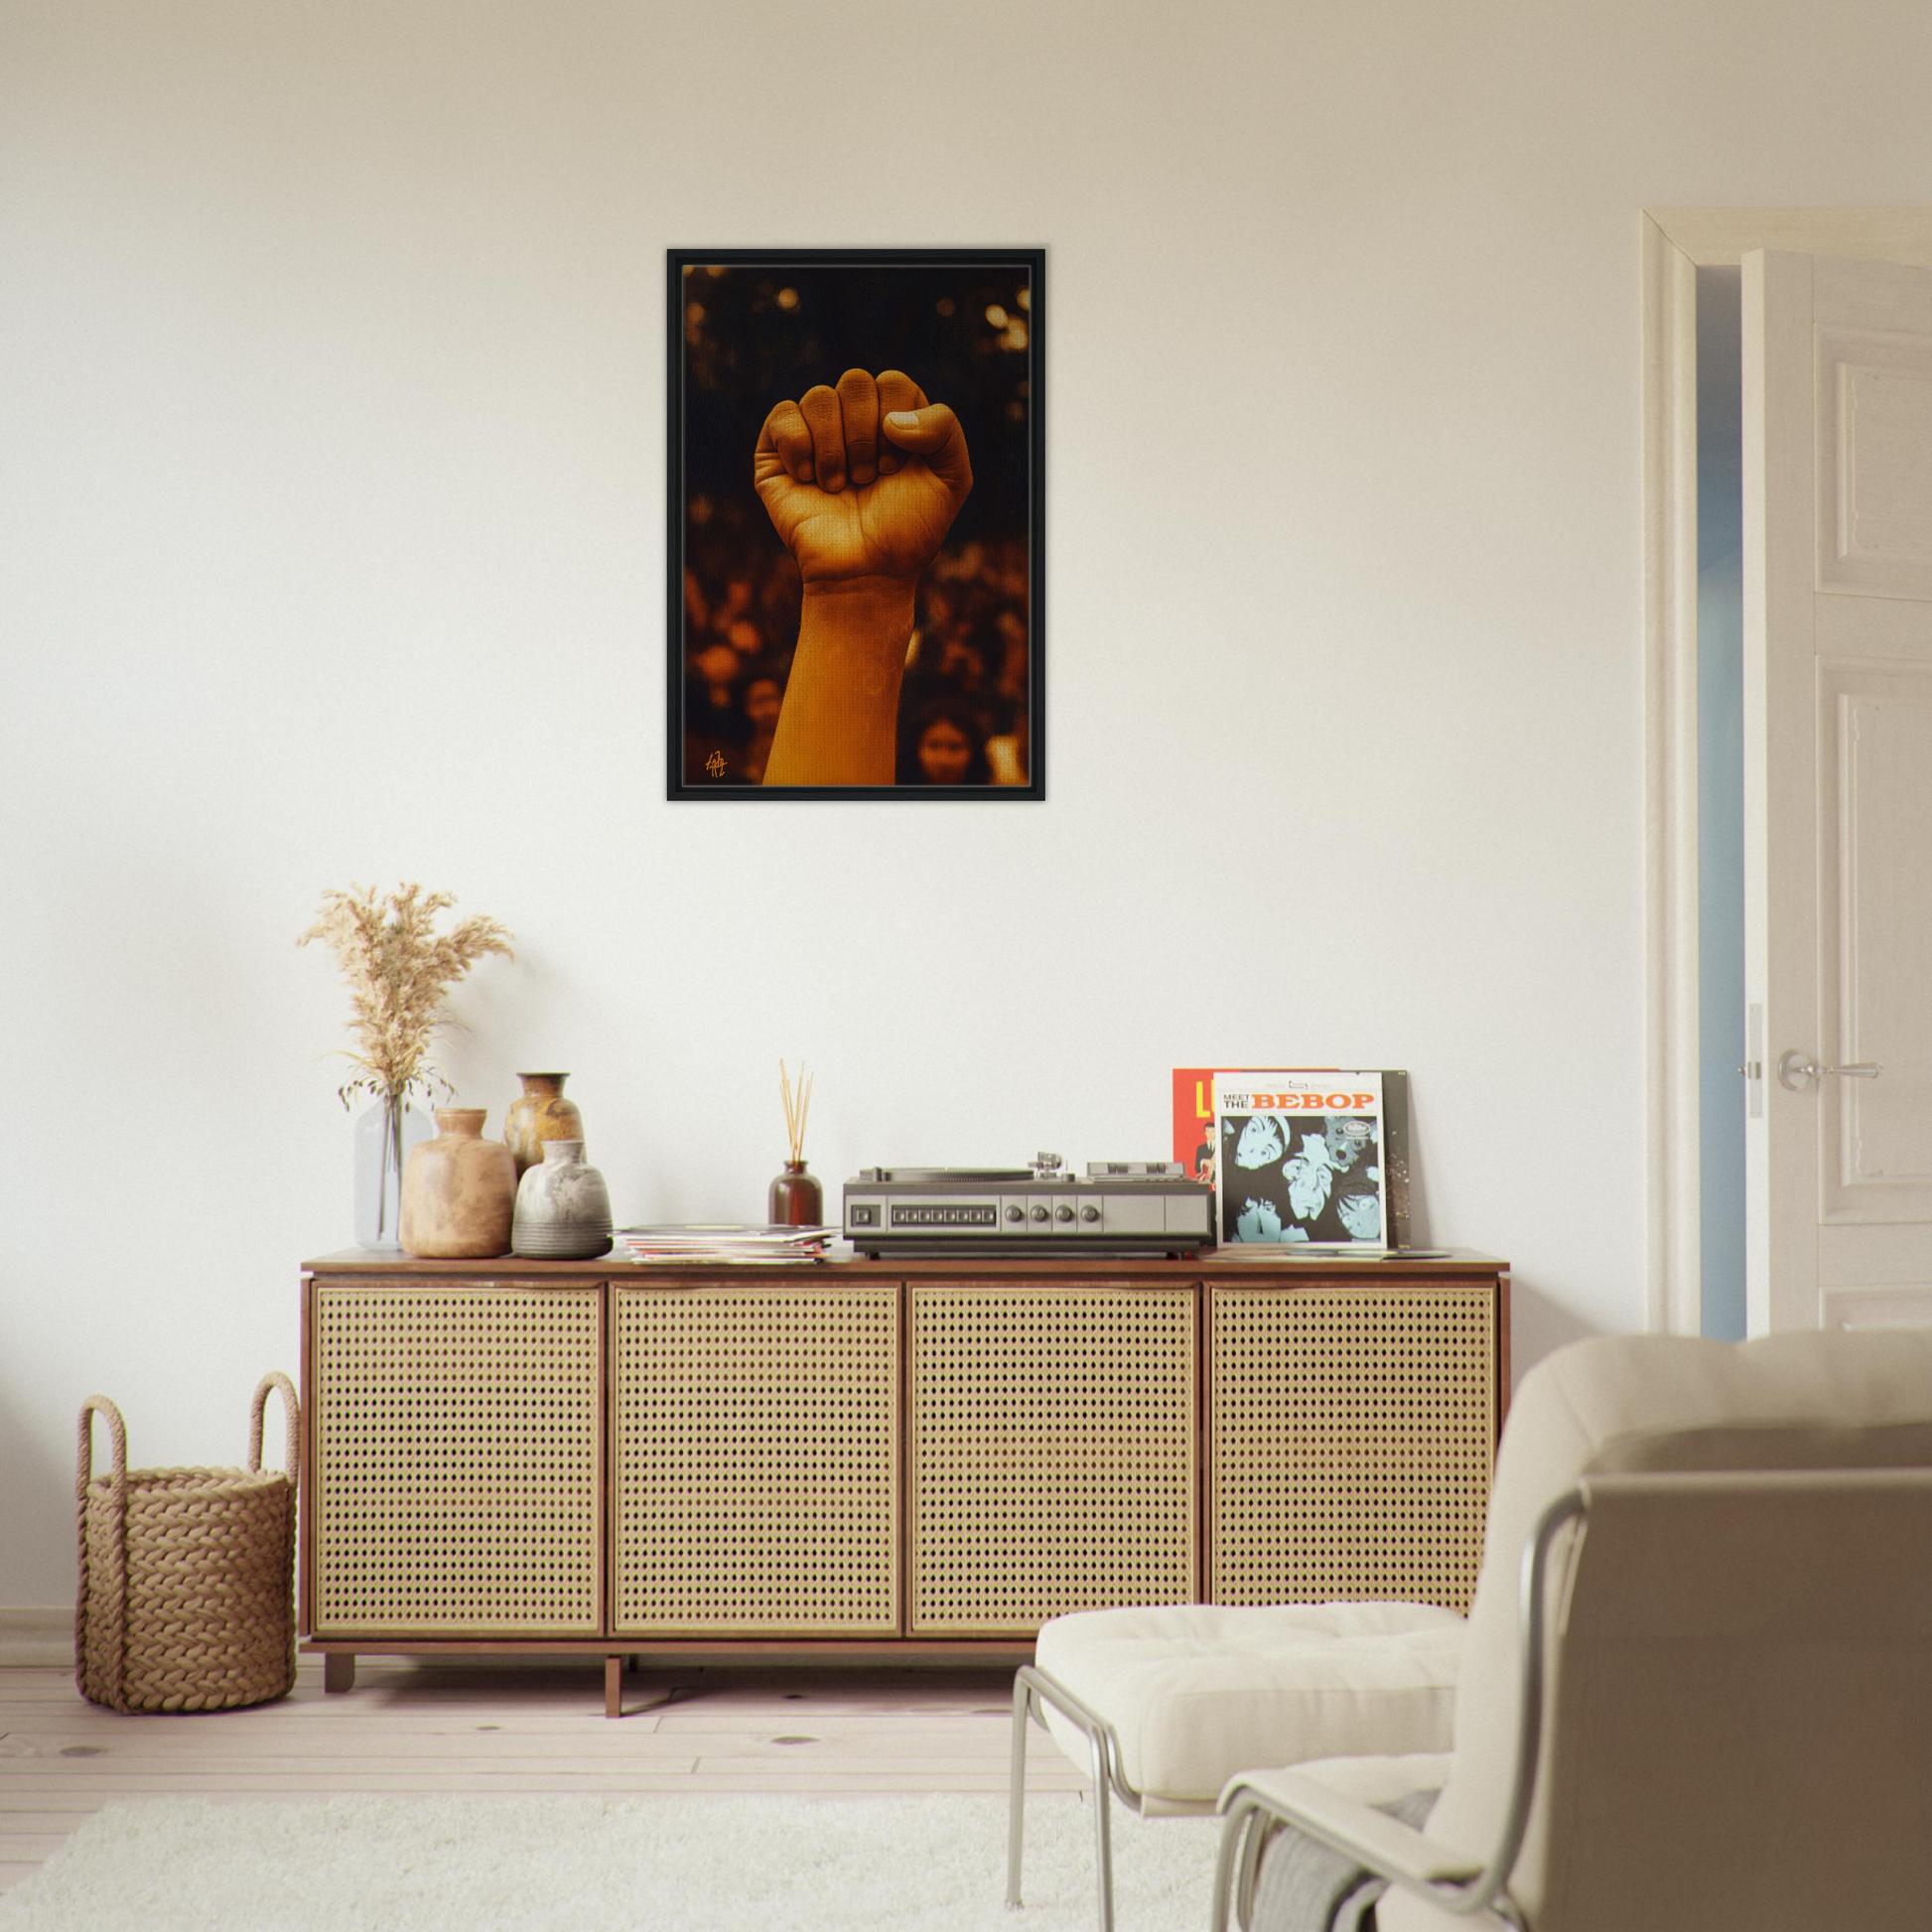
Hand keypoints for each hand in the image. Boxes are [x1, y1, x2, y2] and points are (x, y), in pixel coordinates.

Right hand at [755, 369, 971, 583]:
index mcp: (894, 417)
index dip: (897, 424)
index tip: (896, 469)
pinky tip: (809, 480)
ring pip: (819, 397)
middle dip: (865, 436)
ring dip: (835, 450)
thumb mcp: (952, 479)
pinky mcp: (776, 452)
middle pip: (855, 382)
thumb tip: (891, 419)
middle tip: (868, 479)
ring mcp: (815, 432)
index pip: (893, 383)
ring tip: (840, 487)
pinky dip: (800, 449)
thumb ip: (945, 428)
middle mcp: (853, 418)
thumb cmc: (908, 530)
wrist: (866, 573)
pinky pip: (783, 415)